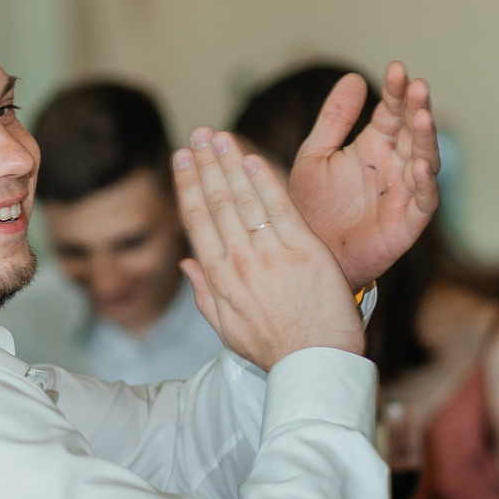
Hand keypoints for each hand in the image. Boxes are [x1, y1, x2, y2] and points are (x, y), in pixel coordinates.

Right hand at [172, 129, 366, 369]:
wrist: (316, 364)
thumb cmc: (276, 351)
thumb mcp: (228, 331)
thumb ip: (204, 294)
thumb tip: (185, 263)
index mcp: (219, 280)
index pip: (197, 221)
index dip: (187, 185)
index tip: (181, 158)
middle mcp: (240, 262)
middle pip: (216, 202)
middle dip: (204, 163)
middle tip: (197, 133)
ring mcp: (271, 255)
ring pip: (243, 199)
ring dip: (229, 162)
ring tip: (218, 135)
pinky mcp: (304, 251)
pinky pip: (280, 208)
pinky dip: (265, 180)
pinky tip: (252, 158)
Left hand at [286, 64, 437, 290]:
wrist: (308, 255)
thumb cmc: (311, 207)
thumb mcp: (315, 156)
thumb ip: (334, 120)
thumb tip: (354, 77)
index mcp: (373, 145)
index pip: (391, 111)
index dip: (395, 91)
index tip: (396, 68)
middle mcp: (394, 165)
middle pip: (413, 131)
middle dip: (416, 108)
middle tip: (417, 85)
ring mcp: (404, 192)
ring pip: (424, 160)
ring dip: (426, 139)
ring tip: (423, 115)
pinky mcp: (408, 223)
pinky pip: (424, 202)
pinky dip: (425, 185)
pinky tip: (420, 166)